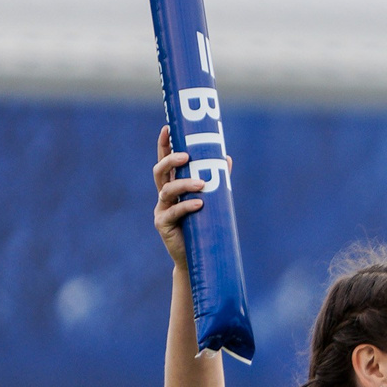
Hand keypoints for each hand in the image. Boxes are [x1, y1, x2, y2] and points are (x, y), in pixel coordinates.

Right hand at [150, 125, 211, 271]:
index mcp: (173, 186)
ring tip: (202, 183)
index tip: (167, 127)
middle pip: (160, 172)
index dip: (164, 145)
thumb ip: (216, 180)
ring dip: (184, 184)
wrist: (196, 259)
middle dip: (170, 160)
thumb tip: (226, 157)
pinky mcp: (163, 225)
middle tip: (185, 156)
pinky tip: (200, 204)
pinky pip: (173, 212)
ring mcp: (162, 210)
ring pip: (167, 191)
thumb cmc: (203, 226)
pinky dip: (187, 206)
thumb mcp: (211, 200)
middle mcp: (164, 196)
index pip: (165, 162)